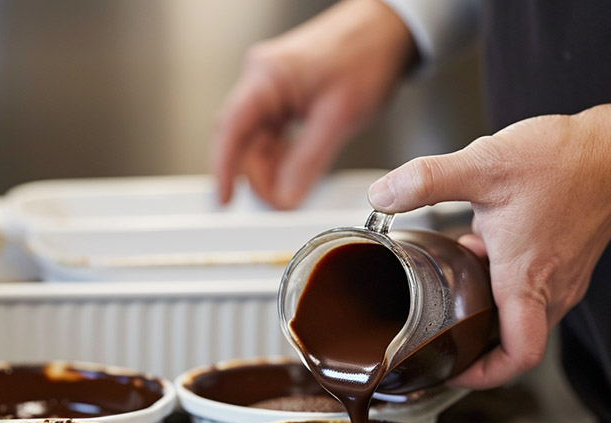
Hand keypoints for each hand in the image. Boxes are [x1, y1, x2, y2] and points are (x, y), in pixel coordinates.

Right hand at [211, 0, 416, 208]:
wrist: (387, 28)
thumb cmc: (366, 53)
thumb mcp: (338, 117)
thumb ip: (308, 163)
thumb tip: (287, 199)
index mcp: (267, 77)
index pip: (230, 129)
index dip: (224, 168)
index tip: (225, 199)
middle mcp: (262, 81)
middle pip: (243, 142)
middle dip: (258, 177)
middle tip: (280, 205)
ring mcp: (271, 90)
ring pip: (258, 143)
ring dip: (271, 172)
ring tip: (291, 194)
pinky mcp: (284, 99)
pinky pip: (273, 137)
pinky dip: (281, 160)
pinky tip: (294, 175)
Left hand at [369, 85, 610, 388]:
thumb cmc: (566, 161)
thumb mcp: (485, 165)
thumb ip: (426, 180)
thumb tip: (381, 194)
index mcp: (526, 282)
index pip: (517, 357)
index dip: (481, 376)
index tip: (450, 372)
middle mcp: (550, 292)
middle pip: (513, 345)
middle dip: (474, 347)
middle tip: (439, 338)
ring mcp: (564, 282)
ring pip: (520, 319)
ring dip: (486, 312)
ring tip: (456, 292)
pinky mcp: (568, 267)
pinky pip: (532, 295)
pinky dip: (502, 286)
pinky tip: (482, 251)